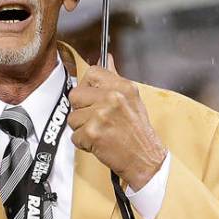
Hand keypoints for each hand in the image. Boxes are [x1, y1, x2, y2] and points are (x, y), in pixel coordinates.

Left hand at [69, 55, 166, 189]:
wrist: (145, 160)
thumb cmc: (138, 132)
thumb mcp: (132, 99)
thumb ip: (114, 78)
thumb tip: (106, 58)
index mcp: (122, 87)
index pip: (92, 73)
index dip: (88, 87)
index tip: (93, 98)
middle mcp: (112, 98)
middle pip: (76, 95)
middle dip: (82, 110)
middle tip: (98, 120)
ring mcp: (101, 115)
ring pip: (73, 117)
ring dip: (83, 128)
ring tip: (101, 132)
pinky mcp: (92, 133)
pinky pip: (74, 136)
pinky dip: (84, 143)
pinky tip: (99, 143)